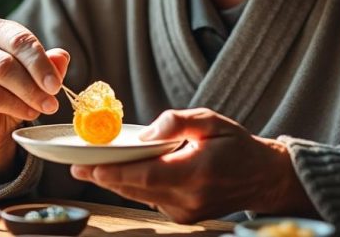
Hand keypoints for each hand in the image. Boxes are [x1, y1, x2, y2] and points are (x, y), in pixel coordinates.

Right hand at [0, 18, 69, 180]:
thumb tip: (61, 57)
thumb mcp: (37, 77)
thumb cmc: (14, 89)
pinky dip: (13, 106)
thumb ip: (49, 65)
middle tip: (52, 100)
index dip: (41, 63)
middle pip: (8, 59)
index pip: (21, 40)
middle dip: (34, 80)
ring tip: (43, 107)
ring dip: (26, 94)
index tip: (56, 85)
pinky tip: (28, 112)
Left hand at [70, 108, 313, 223]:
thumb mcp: (212, 122)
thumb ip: (179, 122)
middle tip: (76, 165)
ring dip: (116, 182)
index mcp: (196, 173)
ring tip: (88, 167)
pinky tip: (121, 172)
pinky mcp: (184, 216)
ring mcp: (186, 212)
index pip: (146, 175)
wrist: (264, 177)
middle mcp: (188, 198)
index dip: (114, 172)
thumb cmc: (237, 145)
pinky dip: (135, 185)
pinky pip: (151, 199)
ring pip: (140, 196)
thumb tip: (149, 130)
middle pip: (136, 188)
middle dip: (104, 176)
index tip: (89, 166)